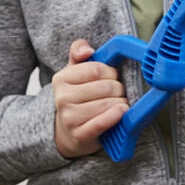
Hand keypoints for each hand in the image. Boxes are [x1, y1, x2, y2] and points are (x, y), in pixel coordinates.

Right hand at [52, 39, 128, 157]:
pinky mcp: (79, 135)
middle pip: (106, 87)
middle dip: (118, 88)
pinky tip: (122, 111)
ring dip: (120, 102)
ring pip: (108, 104)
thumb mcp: (75, 72)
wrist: (68, 131)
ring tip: (118, 103)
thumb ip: (79, 52)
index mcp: (61, 79)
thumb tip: (86, 49)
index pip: (97, 69)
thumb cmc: (79, 97)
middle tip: (117, 92)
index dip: (111, 72)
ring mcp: (69, 118)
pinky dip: (115, 116)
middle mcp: (62, 98)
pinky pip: (102, 122)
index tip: (112, 76)